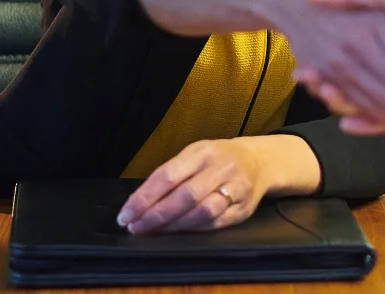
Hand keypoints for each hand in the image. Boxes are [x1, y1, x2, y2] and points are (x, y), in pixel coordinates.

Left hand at [116, 137, 306, 234]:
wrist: (258, 162)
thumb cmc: (216, 159)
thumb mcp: (193, 155)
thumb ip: (170, 175)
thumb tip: (138, 202)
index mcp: (202, 151)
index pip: (168, 175)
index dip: (144, 198)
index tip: (126, 214)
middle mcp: (221, 168)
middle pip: (185, 196)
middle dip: (156, 215)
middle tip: (135, 227)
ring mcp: (236, 189)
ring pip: (202, 212)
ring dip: (173, 226)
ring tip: (152, 232)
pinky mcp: (243, 209)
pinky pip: (215, 224)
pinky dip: (193, 231)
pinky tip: (177, 233)